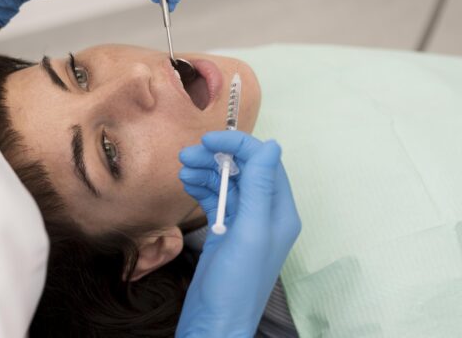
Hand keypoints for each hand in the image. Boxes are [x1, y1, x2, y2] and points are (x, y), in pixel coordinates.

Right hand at [175, 131, 300, 337]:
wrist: (214, 324)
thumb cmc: (236, 285)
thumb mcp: (250, 231)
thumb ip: (261, 188)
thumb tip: (272, 145)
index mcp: (279, 212)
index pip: (264, 163)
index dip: (238, 146)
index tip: (208, 141)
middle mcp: (265, 215)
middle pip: (244, 170)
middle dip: (217, 158)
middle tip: (187, 155)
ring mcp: (245, 224)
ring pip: (228, 183)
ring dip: (206, 171)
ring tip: (182, 167)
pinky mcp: (226, 233)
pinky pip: (217, 199)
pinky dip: (202, 188)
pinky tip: (187, 183)